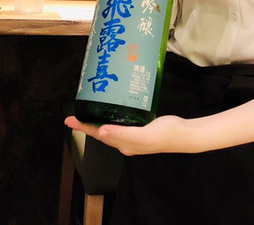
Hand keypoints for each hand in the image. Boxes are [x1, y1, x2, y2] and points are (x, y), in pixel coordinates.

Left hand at [64, 114, 189, 155]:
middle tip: (73, 115)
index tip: (69, 120)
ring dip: (97, 120)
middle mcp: (126, 141)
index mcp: (124, 144)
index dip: (83, 127)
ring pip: (110, 127)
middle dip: (87, 124)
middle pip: (101, 131)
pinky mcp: (140, 127)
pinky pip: (121, 122)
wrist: (184, 134)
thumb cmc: (165, 135)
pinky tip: (112, 109)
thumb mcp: (144, 135)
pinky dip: (112, 116)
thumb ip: (123, 134)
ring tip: (88, 111)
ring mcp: (133, 135)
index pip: (99, 134)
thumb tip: (101, 132)